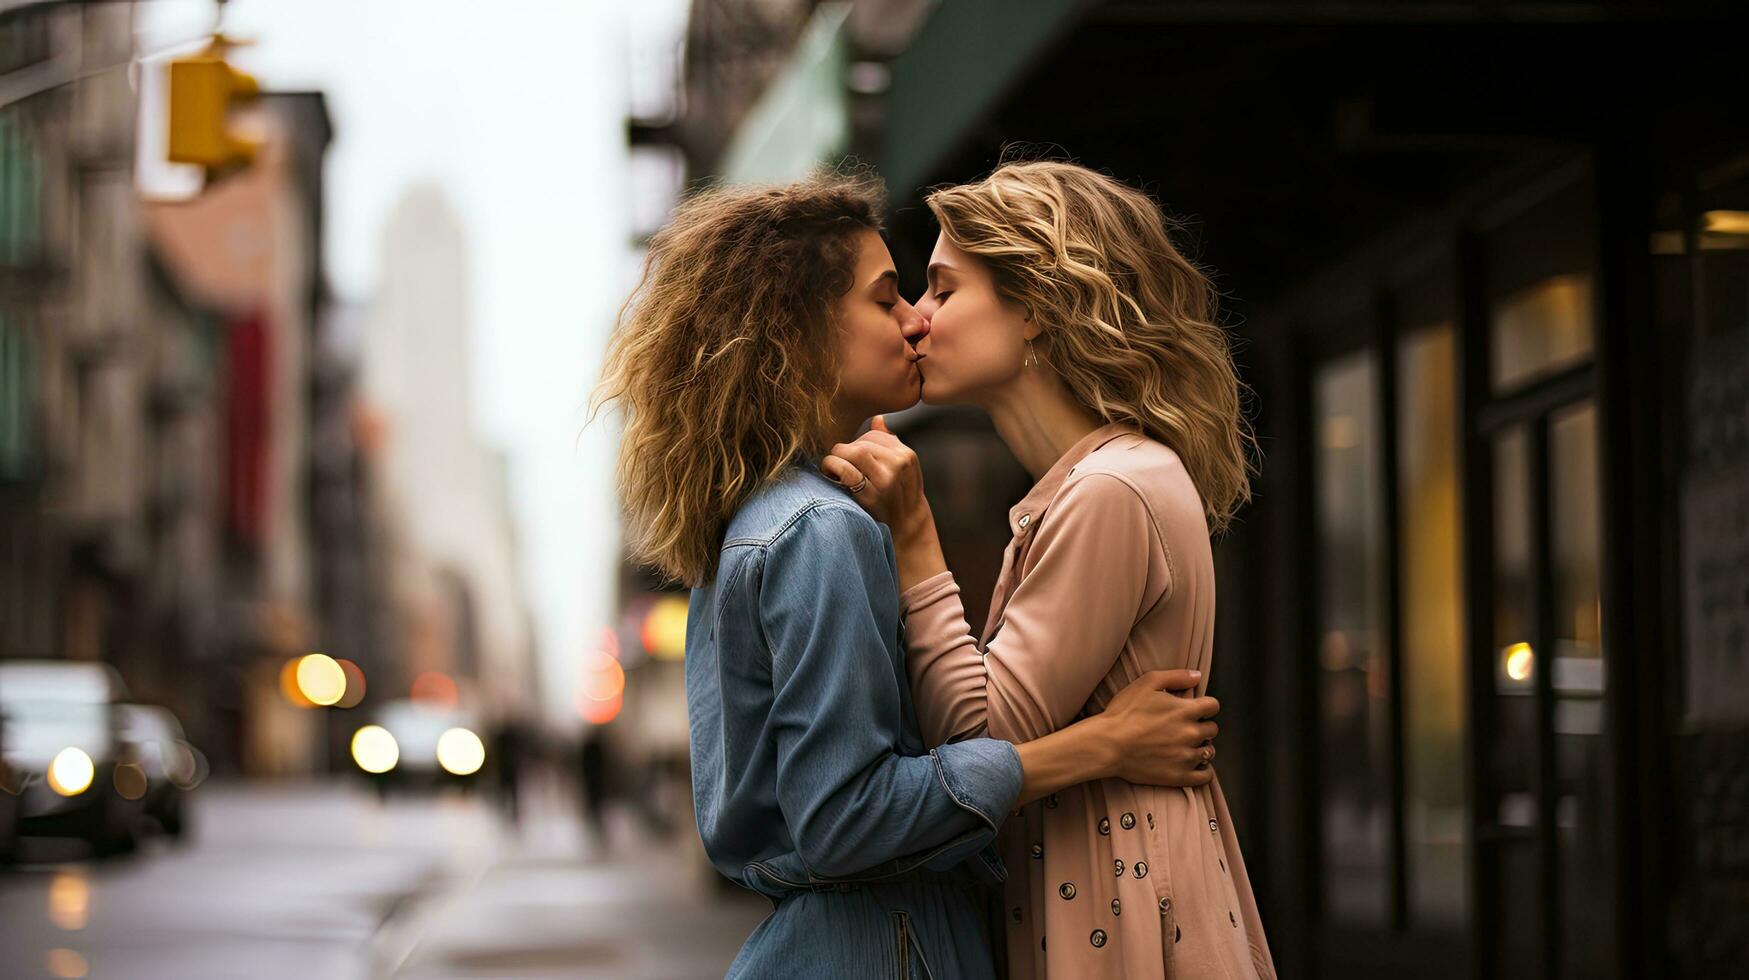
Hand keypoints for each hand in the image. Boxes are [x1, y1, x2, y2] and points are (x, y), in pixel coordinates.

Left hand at [820, 416, 929, 539]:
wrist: (907, 530)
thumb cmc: (900, 497)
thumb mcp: (904, 469)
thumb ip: (890, 444)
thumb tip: (877, 419)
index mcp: (906, 454)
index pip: (873, 436)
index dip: (855, 444)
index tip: (850, 457)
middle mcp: (899, 464)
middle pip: (861, 444)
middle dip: (844, 452)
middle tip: (837, 462)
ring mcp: (886, 480)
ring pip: (854, 453)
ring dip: (837, 457)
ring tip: (831, 466)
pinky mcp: (872, 495)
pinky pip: (847, 472)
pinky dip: (834, 467)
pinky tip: (830, 473)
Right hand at [1098, 669, 1218, 787]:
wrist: (1107, 744)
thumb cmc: (1124, 713)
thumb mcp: (1147, 682)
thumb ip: (1176, 676)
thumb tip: (1197, 676)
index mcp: (1186, 711)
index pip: (1213, 706)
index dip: (1205, 706)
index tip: (1195, 709)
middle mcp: (1191, 733)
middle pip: (1212, 729)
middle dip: (1201, 726)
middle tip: (1185, 727)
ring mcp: (1186, 757)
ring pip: (1209, 751)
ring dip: (1201, 746)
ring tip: (1186, 745)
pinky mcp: (1179, 776)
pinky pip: (1205, 776)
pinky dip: (1203, 771)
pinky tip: (1194, 765)